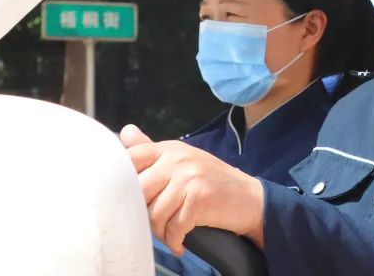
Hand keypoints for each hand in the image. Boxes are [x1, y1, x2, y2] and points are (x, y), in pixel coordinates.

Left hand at [119, 124, 265, 254]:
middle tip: (156, 223)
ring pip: (154, 213)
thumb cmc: (212, 183)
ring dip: (161, 232)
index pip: (131, 157)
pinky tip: (181, 241)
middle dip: (143, 214)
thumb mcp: (182, 160)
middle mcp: (178, 159)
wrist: (250, 199)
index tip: (130, 200)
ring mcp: (189, 177)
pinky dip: (175, 240)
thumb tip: (125, 132)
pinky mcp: (199, 198)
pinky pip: (173, 227)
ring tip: (171, 233)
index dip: (123, 182)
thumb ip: (151, 150)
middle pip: (138, 191)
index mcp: (170, 149)